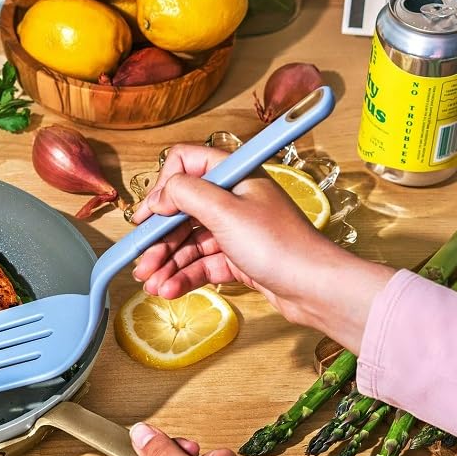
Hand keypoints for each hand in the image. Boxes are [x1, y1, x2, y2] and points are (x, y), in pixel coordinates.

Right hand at [130, 144, 393, 352]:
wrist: (315, 289)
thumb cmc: (280, 245)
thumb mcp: (225, 212)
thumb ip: (186, 194)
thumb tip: (158, 195)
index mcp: (234, 177)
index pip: (185, 165)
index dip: (162, 189)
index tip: (148, 216)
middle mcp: (233, 199)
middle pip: (181, 211)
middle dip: (158, 238)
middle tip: (141, 262)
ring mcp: (235, 230)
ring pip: (188, 241)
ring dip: (167, 262)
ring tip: (151, 284)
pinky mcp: (238, 258)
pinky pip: (201, 263)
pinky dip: (184, 276)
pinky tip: (169, 290)